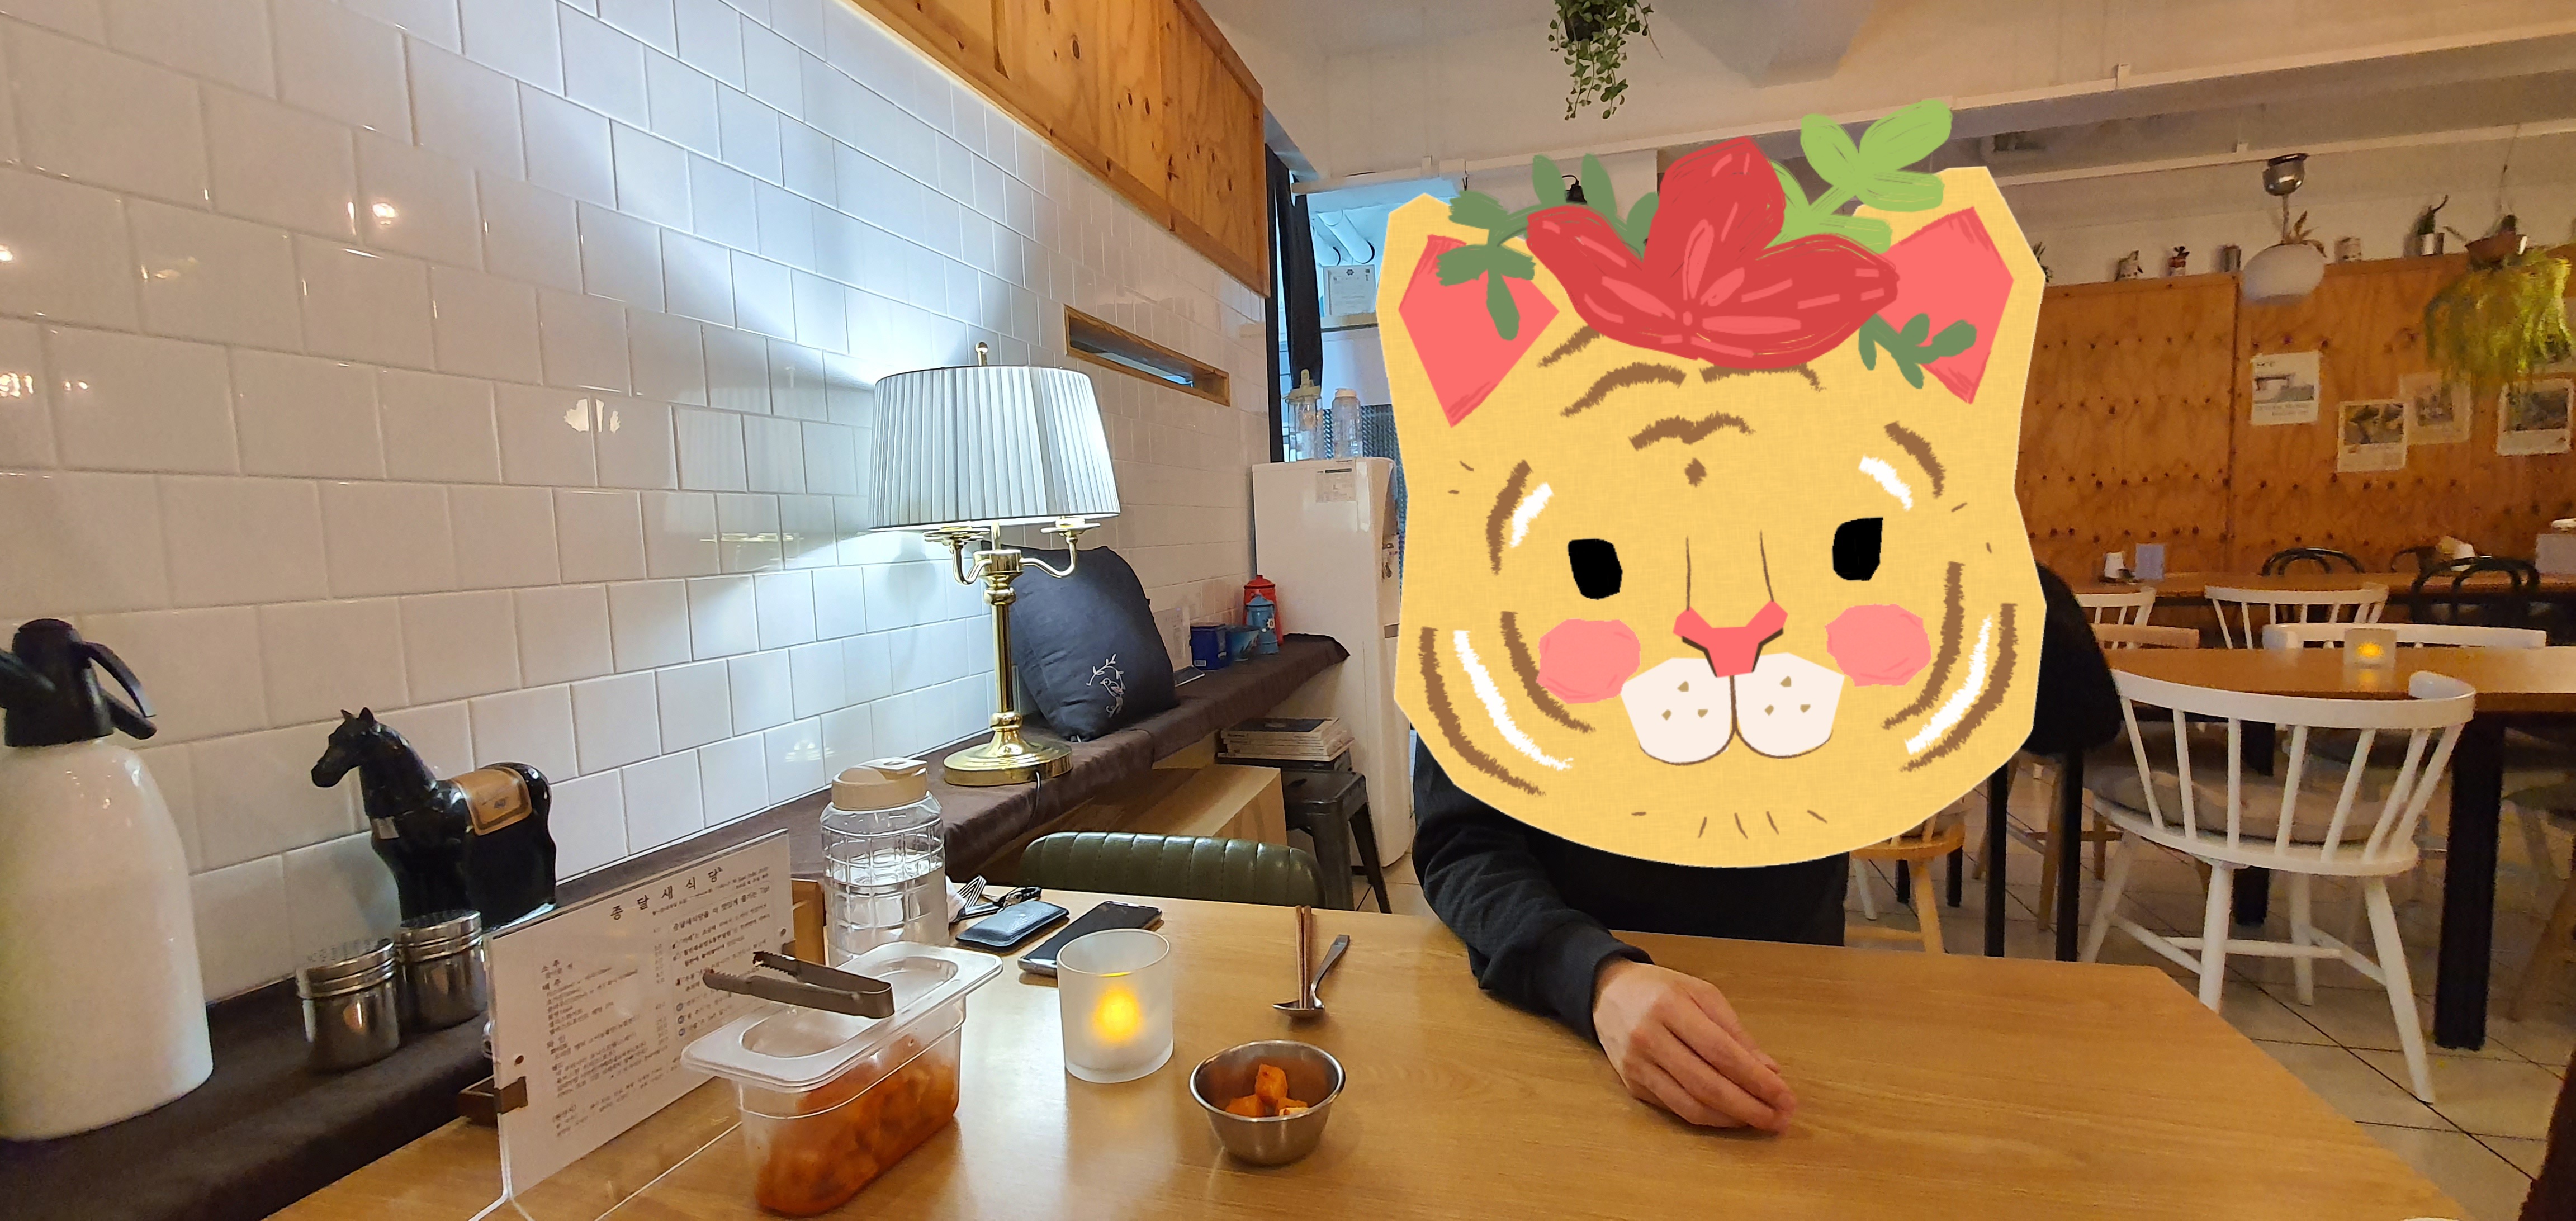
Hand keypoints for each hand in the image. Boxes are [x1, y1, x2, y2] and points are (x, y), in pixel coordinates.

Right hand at [1591, 958, 1795, 1131]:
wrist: (1607, 993)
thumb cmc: (1662, 990)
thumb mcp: (1702, 994)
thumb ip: (1735, 1032)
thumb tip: (1769, 1071)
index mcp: (1670, 1007)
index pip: (1722, 1052)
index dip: (1757, 1080)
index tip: (1786, 1096)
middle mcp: (1649, 1038)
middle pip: (1707, 1085)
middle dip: (1750, 1107)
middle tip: (1780, 1119)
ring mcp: (1637, 1065)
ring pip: (1690, 1105)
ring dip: (1731, 1119)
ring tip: (1761, 1120)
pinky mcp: (1632, 1084)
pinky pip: (1676, 1109)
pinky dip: (1708, 1117)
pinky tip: (1730, 1116)